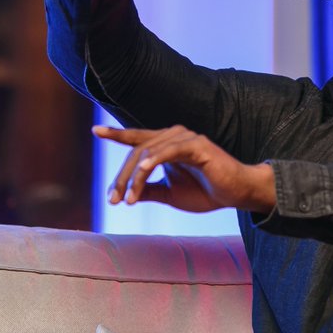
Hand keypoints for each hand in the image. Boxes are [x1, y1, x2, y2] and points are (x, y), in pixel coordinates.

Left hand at [93, 125, 276, 213]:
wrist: (236, 194)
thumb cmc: (206, 192)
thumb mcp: (170, 194)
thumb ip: (148, 190)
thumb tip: (127, 194)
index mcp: (167, 145)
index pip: (137, 138)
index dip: (117, 134)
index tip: (96, 132)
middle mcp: (174, 136)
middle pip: (137, 150)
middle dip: (121, 177)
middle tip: (113, 200)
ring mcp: (186, 138)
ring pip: (148, 152)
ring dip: (134, 177)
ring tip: (127, 200)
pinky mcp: (198, 145)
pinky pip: (170, 150)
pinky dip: (154, 159)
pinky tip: (143, 169)